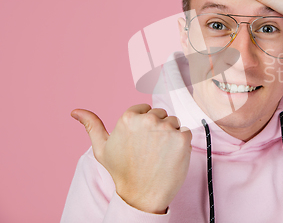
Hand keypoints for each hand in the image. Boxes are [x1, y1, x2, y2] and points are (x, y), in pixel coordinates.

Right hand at [71, 104, 191, 213]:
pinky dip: (182, 143)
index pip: (145, 109)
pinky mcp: (182, 138)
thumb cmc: (122, 172)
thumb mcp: (101, 148)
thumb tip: (75, 111)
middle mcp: (148, 120)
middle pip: (161, 114)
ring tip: (159, 153)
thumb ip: (91, 126)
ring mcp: (166, 128)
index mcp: (128, 118)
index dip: (144, 125)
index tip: (141, 141)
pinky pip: (186, 131)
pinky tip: (171, 156)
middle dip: (158, 128)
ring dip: (170, 135)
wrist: (141, 195)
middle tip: (150, 149)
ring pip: (174, 122)